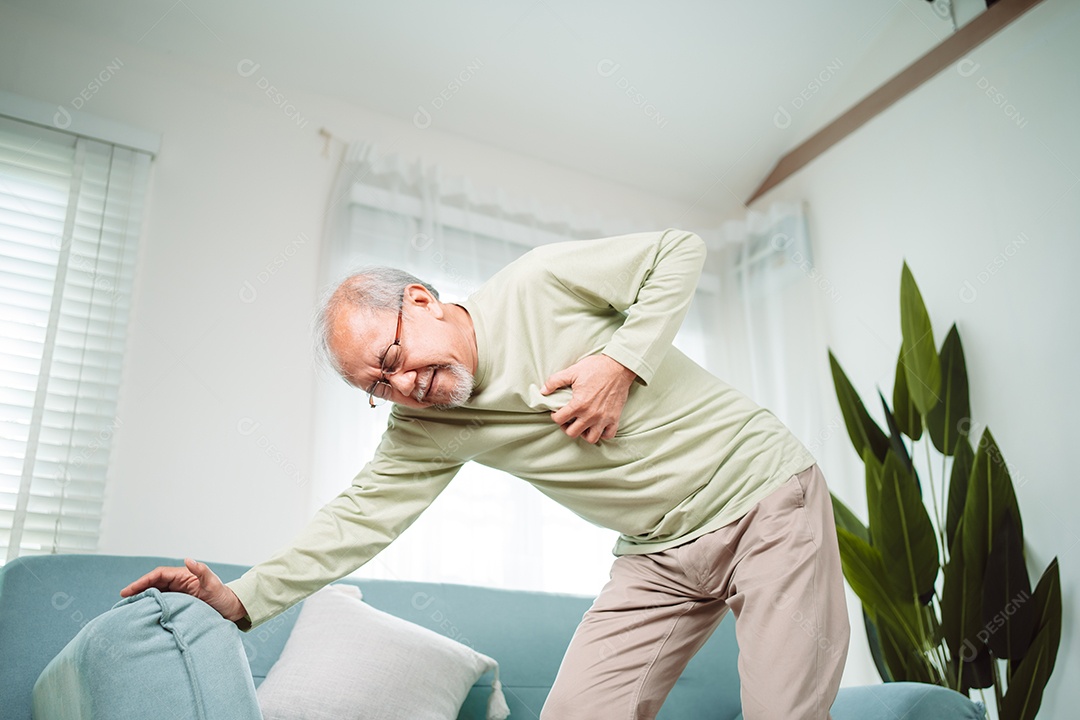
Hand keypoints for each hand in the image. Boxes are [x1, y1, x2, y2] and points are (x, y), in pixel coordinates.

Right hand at [120, 557, 247, 622]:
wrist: (231, 610)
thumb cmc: (222, 597)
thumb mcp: (213, 584)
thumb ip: (202, 572)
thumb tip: (187, 559)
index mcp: (184, 576)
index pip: (158, 575)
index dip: (143, 581)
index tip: (130, 590)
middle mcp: (179, 583)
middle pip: (154, 583)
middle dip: (138, 588)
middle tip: (122, 598)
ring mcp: (179, 593)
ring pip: (156, 592)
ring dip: (142, 597)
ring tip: (127, 606)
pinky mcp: (180, 603)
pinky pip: (161, 602)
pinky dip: (150, 605)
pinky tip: (141, 612)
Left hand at [541, 354, 636, 443]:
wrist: (619, 367)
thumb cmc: (596, 368)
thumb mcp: (572, 371)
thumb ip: (555, 381)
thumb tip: (543, 390)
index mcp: (579, 404)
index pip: (559, 420)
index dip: (554, 416)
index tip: (556, 412)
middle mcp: (591, 415)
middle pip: (572, 433)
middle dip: (566, 427)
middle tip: (567, 419)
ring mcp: (604, 418)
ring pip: (591, 438)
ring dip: (584, 433)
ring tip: (581, 425)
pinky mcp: (615, 418)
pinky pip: (608, 435)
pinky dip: (602, 433)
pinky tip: (597, 426)